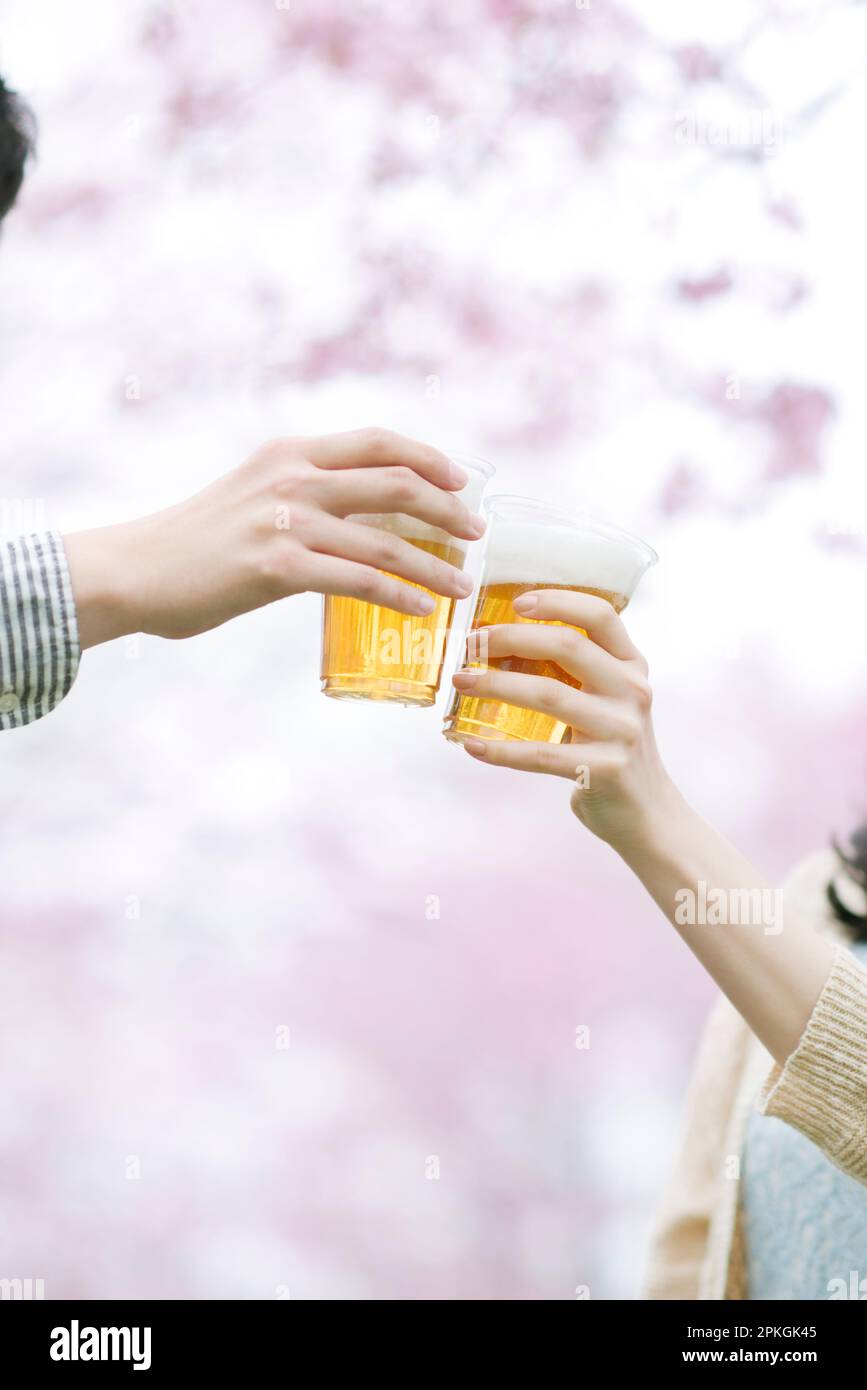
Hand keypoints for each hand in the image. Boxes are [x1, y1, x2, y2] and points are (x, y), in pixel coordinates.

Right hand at [64, 428, 485, 647]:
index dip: (428, 458)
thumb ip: (303, 493)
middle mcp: (294, 477)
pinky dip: (399, 595)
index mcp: (290, 452)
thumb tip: (358, 516)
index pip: (377, 441)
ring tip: (462, 585)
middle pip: (396, 483)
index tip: (459, 481)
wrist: (135, 570)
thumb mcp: (254, 494)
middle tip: (476, 534)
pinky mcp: (277, 568)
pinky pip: (358, 581)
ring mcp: (286, 521)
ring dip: (434, 565)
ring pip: (385, 539)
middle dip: (447, 509)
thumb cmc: (196, 542)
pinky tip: (422, 609)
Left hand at [452, 588, 676, 849]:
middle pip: (568, 646)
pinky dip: (501, 750)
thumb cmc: (612, 747)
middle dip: (511, 638)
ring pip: (548, 695)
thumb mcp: (608, 700)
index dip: (557, 600)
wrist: (648, 814)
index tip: (516, 602)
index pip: (600, 615)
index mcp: (632, 665)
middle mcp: (632, 691)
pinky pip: (542, 754)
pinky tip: (471, 745)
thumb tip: (498, 648)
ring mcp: (621, 730)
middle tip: (471, 645)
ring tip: (461, 683)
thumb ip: (575, 672)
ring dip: (495, 686)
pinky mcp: (604, 769)